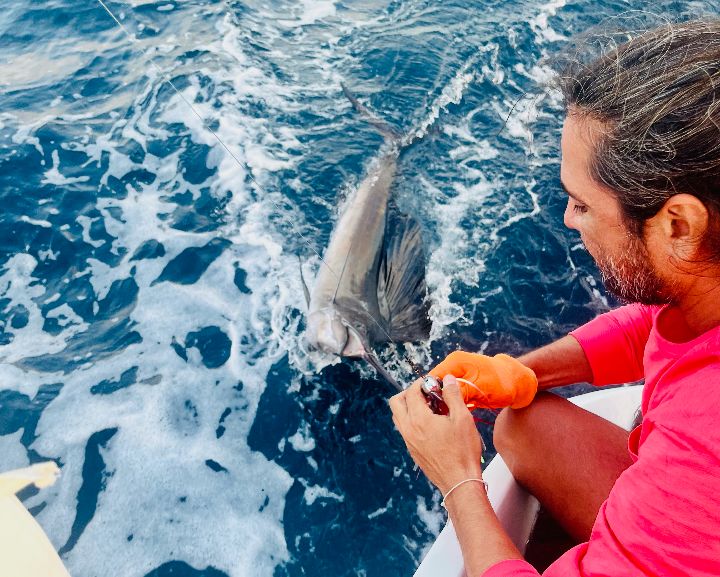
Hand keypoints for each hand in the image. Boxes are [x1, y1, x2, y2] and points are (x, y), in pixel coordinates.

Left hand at [389, 375, 482, 494]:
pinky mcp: (412, 450)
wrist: (459, 482)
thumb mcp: (462, 419)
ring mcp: (408, 441)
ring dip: (409, 407)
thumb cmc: (462, 451)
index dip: (422, 383)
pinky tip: (431, 424)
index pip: (412, 392)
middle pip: (396, 402)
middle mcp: (408, 429)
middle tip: (427, 394)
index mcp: (419, 419)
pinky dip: (412, 420)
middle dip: (409, 393)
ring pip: (398, 416)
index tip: (435, 383)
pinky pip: (404, 429)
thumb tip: (448, 379)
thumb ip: (453, 396)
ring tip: (430, 408)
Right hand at [429, 351, 537, 408]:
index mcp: (454, 362)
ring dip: (444, 404)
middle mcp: (453, 366)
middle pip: (435, 385)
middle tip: (439, 416)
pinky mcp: (463, 385)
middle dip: (436, 400)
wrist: (518, 383)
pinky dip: (451, 404)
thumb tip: (439, 399)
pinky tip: (453, 415)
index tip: (430, 410)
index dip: (429, 393)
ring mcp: (458, 375)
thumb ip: (458, 392)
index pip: (432, 377)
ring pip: (442, 392)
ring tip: (446, 418)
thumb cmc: (501, 383)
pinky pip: (451, 395)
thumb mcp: (478, 388)